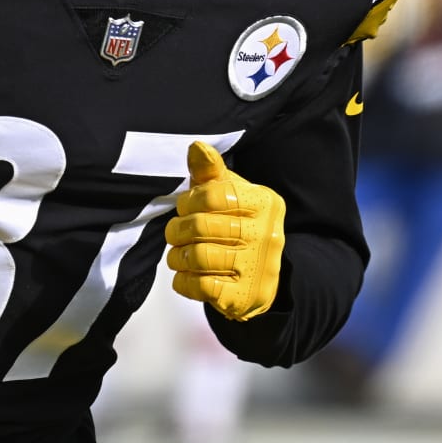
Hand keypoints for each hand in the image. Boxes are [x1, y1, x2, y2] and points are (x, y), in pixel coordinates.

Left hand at [165, 141, 285, 320]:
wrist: (261, 276)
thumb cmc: (237, 224)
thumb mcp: (229, 193)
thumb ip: (210, 172)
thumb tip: (195, 147)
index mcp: (263, 202)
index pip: (211, 195)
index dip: (188, 201)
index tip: (185, 207)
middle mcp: (266, 234)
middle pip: (200, 227)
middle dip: (178, 230)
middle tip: (175, 233)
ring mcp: (256, 268)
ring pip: (198, 257)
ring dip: (177, 257)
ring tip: (178, 254)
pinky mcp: (243, 296)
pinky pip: (200, 287)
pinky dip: (183, 281)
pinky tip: (185, 275)